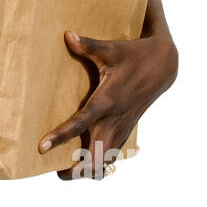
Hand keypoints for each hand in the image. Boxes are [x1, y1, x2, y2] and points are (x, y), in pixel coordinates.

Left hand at [37, 18, 177, 179]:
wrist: (163, 65)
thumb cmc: (133, 55)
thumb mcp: (111, 49)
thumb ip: (88, 46)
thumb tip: (67, 35)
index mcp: (107, 100)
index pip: (81, 122)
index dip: (61, 136)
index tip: (42, 147)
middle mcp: (114, 119)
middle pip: (95, 159)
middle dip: (75, 170)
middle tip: (54, 169)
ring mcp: (122, 128)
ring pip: (105, 163)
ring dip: (87, 171)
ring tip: (66, 170)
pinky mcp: (126, 130)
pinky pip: (111, 155)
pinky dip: (98, 163)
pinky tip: (84, 160)